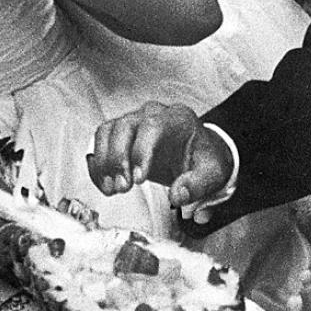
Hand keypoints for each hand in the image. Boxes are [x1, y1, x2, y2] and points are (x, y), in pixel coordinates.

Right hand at [89, 102, 232, 207]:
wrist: (198, 152)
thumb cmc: (204, 159)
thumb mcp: (213, 173)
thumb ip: (198, 185)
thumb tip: (177, 196)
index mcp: (177, 119)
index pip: (153, 126)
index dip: (141, 151)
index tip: (138, 179)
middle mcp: (152, 114)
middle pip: (125, 126)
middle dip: (118, 159)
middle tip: (122, 188)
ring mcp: (134, 121)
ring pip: (107, 131)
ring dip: (104, 162)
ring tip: (111, 189)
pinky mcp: (120, 134)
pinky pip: (100, 142)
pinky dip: (97, 164)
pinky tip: (105, 184)